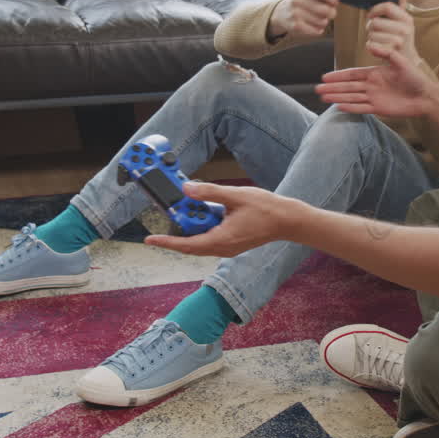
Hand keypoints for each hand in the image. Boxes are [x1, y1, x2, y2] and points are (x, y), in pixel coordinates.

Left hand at [145, 182, 300, 256]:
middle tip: (172, 207)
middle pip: (191, 242)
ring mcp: (227, 247)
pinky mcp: (232, 243)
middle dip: (179, 227)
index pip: (187, 244)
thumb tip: (187, 189)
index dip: (166, 242)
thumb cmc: (265, 209)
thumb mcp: (234, 196)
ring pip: (201, 240)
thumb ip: (209, 192)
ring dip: (192, 225)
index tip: (150, 239)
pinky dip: (203, 226)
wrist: (287, 220)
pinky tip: (206, 211)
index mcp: (221, 240)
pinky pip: (211, 237)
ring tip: (188, 207)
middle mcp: (222, 248)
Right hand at [268, 0, 336, 40]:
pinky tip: (314, 24)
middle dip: (331, 12)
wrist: (282, 13)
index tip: (336, 1)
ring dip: (324, 21)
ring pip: (321, 21)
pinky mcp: (294, 26)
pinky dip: (318, 29)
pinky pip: (316, 30)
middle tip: (330, 12)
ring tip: (320, 17)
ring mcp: (295, 13)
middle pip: (324, 9)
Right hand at [315, 44, 437, 117]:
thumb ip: (386, 53)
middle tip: (317, 89)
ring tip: (323, 97)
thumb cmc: (415, 78)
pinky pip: (360, 108)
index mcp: (375, 73)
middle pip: (348, 86)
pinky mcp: (378, 108)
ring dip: (337, 97)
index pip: (352, 74)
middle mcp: (371, 85)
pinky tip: (338, 106)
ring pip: (351, 97)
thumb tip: (370, 45)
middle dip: (333, 88)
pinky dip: (350, 107)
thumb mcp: (401, 62)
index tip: (325, 77)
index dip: (338, 76)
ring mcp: (373, 97)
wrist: (426, 97)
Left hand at [364, 0, 420, 67]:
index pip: (386, 6)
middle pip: (375, 21)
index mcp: (407, 19)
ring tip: (379, 41)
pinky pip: (371, 45)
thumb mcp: (404, 22)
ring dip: (370, 38)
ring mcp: (399, 41)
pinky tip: (378, 49)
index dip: (374, 10)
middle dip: (370, 27)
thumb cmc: (402, 40)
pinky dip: (370, 47)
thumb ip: (401, 5)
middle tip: (376, 32)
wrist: (408, 62)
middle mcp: (405, 29)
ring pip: (371, 34)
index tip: (372, 15)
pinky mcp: (391, 52)